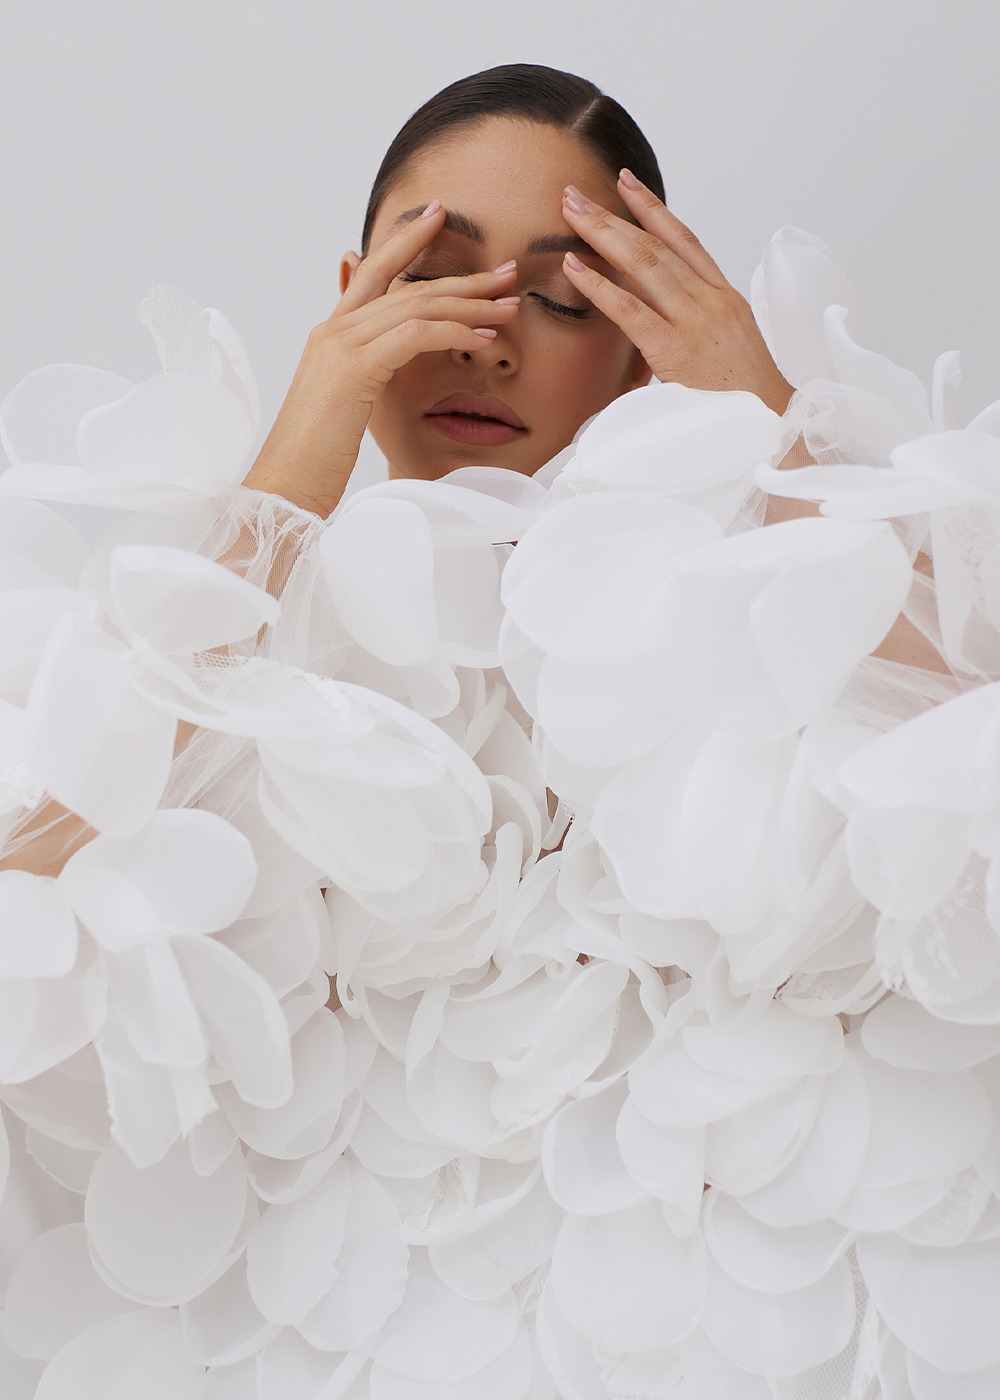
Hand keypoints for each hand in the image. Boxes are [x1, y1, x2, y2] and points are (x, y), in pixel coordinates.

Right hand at [243, 201, 519, 517]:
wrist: (284, 486)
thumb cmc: (314, 459)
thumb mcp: (341, 406)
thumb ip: (361, 371)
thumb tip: (380, 354)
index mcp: (329, 335)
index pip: (371, 272)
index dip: (405, 241)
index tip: (438, 217)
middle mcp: (333, 331)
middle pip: (405, 286)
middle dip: (461, 277)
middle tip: (505, 271)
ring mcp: (341, 346)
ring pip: (414, 306)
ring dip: (469, 305)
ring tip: (508, 307)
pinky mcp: (355, 369)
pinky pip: (413, 335)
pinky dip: (452, 332)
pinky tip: (483, 340)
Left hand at [561, 174, 792, 415]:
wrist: (774, 426)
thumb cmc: (749, 398)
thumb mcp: (731, 350)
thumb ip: (702, 329)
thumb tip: (672, 326)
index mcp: (725, 297)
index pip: (684, 240)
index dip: (653, 209)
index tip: (627, 183)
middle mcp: (711, 300)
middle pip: (655, 244)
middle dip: (613, 214)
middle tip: (577, 193)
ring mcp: (694, 322)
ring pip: (643, 264)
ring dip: (601, 234)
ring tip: (570, 213)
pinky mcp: (675, 351)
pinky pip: (630, 310)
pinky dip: (598, 285)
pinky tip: (573, 266)